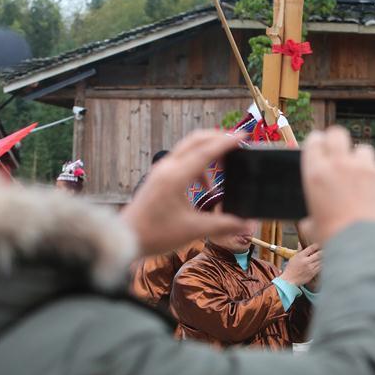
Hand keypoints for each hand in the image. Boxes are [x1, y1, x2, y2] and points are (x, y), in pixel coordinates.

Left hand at [121, 131, 245, 255]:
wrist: (126, 238)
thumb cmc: (156, 234)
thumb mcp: (194, 230)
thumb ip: (224, 225)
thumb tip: (248, 225)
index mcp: (176, 176)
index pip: (206, 151)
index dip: (227, 143)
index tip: (244, 136)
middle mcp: (167, 167)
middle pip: (196, 140)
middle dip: (217, 139)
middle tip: (236, 143)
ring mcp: (161, 170)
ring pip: (188, 149)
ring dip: (208, 152)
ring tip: (225, 166)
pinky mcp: (158, 177)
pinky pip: (182, 160)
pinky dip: (198, 165)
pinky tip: (206, 186)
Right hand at [280, 244, 321, 286]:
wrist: (289, 280)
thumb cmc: (290, 268)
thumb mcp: (293, 258)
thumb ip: (299, 250)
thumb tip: (300, 243)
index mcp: (301, 256)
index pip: (311, 248)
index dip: (317, 245)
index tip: (319, 245)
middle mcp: (306, 261)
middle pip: (319, 254)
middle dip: (323, 251)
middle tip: (325, 250)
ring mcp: (310, 268)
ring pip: (321, 261)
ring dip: (324, 258)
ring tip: (326, 256)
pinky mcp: (313, 273)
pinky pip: (320, 267)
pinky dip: (322, 264)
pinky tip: (323, 263)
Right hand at [301, 127, 374, 243]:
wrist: (368, 249)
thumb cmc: (336, 240)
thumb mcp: (313, 228)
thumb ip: (311, 215)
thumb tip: (309, 220)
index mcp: (316, 174)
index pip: (314, 141)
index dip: (318, 144)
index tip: (321, 150)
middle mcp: (340, 164)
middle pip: (338, 133)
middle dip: (338, 142)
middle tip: (341, 155)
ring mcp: (366, 168)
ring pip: (363, 151)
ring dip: (361, 161)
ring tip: (362, 180)